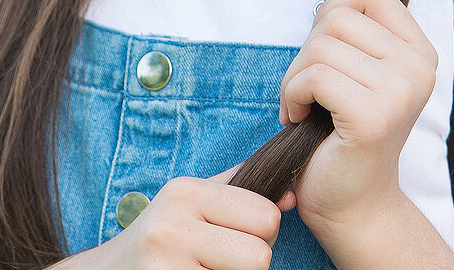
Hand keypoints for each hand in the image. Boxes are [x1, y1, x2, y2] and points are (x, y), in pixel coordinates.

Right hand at [59, 167, 281, 269]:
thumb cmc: (162, 236)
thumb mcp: (191, 201)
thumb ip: (240, 190)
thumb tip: (292, 196)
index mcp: (185, 192)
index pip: (266, 217)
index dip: (263, 233)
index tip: (238, 237)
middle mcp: (172, 226)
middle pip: (259, 257)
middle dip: (249, 263)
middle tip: (222, 261)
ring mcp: (166, 266)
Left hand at [276, 0, 437, 247]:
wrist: (351, 202)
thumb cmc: (342, 132)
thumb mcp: (348, 63)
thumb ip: (353, 14)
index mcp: (419, 49)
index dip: (330, 17)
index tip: (327, 59)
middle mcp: (420, 67)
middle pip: (337, 14)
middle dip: (306, 51)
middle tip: (308, 91)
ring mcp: (402, 92)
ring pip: (319, 45)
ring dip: (293, 78)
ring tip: (303, 108)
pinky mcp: (374, 116)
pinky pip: (312, 76)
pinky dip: (291, 97)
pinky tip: (300, 120)